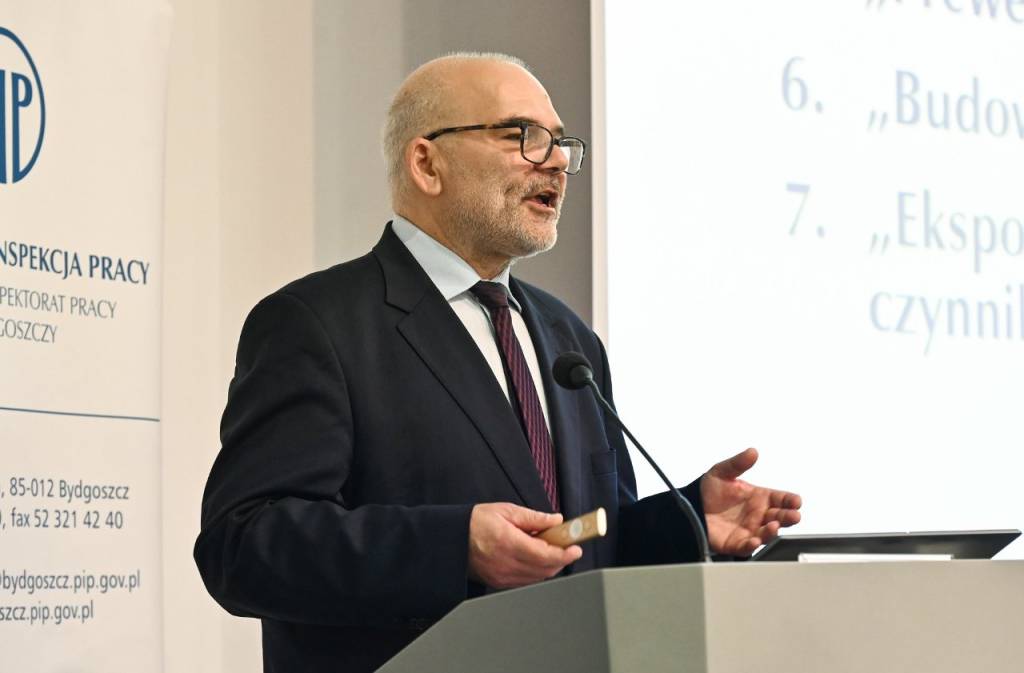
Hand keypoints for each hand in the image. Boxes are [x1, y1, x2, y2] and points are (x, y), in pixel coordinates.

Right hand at [467, 503, 582, 589]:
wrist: (452, 539)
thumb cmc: (475, 522)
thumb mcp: (506, 511)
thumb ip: (533, 517)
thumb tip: (556, 520)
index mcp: (509, 542)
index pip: (546, 554)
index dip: (565, 553)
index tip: (576, 548)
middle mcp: (507, 563)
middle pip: (546, 569)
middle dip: (561, 559)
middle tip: (567, 546)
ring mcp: (503, 576)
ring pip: (538, 577)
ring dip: (549, 566)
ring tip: (549, 549)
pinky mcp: (499, 582)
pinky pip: (526, 581)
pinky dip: (536, 572)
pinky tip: (535, 558)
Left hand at [700, 448, 801, 556]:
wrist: (690, 507)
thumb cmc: (708, 491)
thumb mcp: (722, 472)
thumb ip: (738, 463)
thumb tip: (752, 452)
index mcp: (759, 498)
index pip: (781, 499)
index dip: (790, 500)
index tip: (796, 501)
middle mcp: (758, 515)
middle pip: (780, 517)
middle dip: (789, 517)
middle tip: (794, 515)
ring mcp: (749, 530)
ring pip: (767, 533)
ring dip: (772, 531)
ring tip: (774, 526)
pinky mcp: (736, 543)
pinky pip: (747, 547)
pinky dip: (752, 544)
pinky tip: (754, 540)